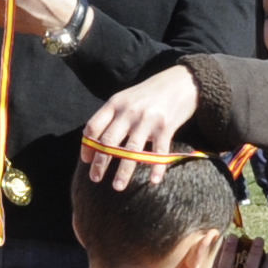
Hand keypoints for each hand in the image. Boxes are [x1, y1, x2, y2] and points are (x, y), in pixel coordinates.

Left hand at [82, 67, 202, 188]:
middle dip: (100, 163)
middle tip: (95, 179)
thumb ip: (112, 115)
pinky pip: (158, 152)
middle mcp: (128, 111)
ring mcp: (147, 120)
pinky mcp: (166, 126)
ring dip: (123, 172)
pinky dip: (156, 168)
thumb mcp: (127, 97)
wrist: (181, 81)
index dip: (87, 145)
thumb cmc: (151, 93)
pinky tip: (153, 181)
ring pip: (131, 151)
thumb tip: (95, 139)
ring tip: (117, 186)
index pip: (94, 127)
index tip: (86, 160)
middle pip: (108, 142)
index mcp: (115, 103)